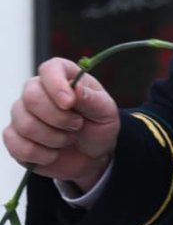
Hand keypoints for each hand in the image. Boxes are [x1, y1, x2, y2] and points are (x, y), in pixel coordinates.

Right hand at [3, 59, 119, 189]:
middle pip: (32, 97)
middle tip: (77, 125)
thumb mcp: (106, 112)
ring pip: (25, 124)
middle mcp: (37, 90)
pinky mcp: (14, 137)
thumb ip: (93, 99)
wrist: (92, 155)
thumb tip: (76, 88)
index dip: (56, 85)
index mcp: (63, 76)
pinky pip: (17, 146)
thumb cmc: (98, 127)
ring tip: (69, 139)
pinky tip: (54, 153)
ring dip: (54, 138)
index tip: (70, 103)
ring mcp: (22, 114)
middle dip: (59, 118)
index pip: (49, 69)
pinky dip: (42, 154)